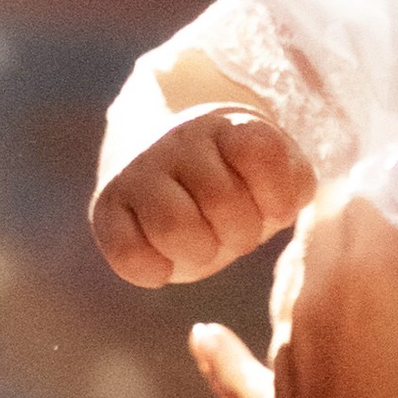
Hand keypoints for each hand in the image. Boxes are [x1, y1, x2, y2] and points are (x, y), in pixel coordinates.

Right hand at [92, 107, 315, 286]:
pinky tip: (166, 261)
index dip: (275, 199)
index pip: (262, 155)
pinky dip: (155, 270)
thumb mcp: (273, 177)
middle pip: (224, 202)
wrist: (167, 171)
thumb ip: (292, 182)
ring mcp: (138, 171)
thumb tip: (282, 203)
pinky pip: (128, 253)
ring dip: (198, 253)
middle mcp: (179, 140)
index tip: (268, 207)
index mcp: (228, 127)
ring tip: (201, 248)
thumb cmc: (234, 185)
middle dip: (239, 234)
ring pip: (174, 226)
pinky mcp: (105, 208)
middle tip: (230, 232)